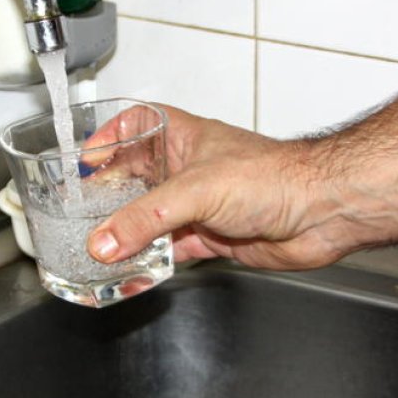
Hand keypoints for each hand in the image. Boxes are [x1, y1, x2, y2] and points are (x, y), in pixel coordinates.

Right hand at [83, 105, 354, 270]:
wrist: (320, 211)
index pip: (132, 126)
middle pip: (133, 178)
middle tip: (77, 215)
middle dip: (106, 197)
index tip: (80, 164)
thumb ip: (144, 219)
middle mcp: (186, 168)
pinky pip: (169, 249)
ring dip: (126, 234)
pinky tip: (131, 271)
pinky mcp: (211, 236)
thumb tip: (104, 242)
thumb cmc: (274, 176)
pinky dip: (149, 261)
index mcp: (181, 136)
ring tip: (94, 249)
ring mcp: (198, 204)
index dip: (105, 140)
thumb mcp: (195, 190)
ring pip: (149, 219)